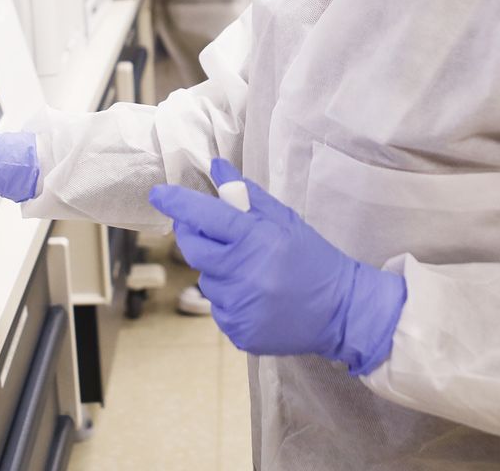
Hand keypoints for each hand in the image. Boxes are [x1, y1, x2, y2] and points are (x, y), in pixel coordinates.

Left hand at [149, 159, 406, 374]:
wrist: (341, 311)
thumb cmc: (312, 259)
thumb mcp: (285, 220)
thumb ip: (247, 196)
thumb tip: (217, 168)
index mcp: (257, 241)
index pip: (207, 217)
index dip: (179, 204)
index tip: (158, 194)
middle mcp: (244, 275)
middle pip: (193, 250)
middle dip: (192, 236)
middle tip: (206, 231)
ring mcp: (240, 307)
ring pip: (207, 281)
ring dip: (219, 272)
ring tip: (251, 273)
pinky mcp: (239, 332)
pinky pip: (218, 309)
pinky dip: (230, 299)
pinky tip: (256, 297)